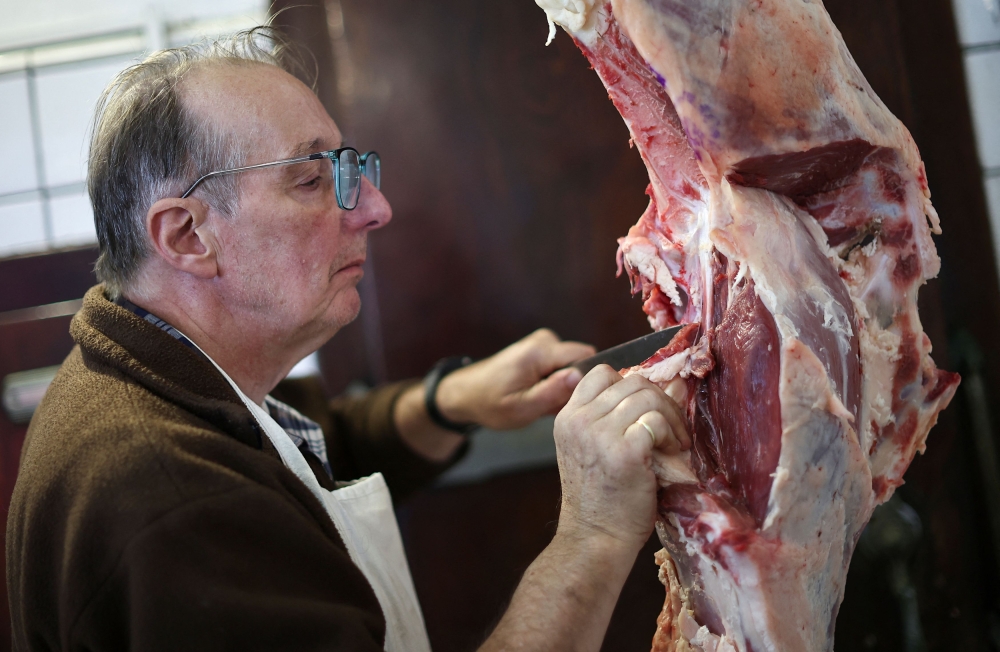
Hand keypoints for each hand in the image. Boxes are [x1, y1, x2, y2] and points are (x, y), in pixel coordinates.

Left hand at [434, 329, 594, 430]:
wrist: (468, 393)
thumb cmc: (490, 403)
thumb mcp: (522, 408)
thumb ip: (552, 393)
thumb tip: (580, 377)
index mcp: (539, 351)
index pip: (585, 357)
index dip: (585, 381)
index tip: (568, 401)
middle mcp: (544, 340)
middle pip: (580, 363)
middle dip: (571, 387)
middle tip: (548, 406)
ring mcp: (543, 343)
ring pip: (572, 367)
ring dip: (561, 388)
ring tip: (539, 402)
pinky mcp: (541, 349)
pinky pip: (562, 367)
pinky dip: (553, 384)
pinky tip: (536, 395)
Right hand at [553, 366, 689, 552]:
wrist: (594, 541)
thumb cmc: (600, 501)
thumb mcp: (590, 451)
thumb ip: (609, 420)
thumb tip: (663, 387)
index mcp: (567, 418)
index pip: (601, 373)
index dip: (630, 386)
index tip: (645, 411)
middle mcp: (579, 420)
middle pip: (631, 381)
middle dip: (660, 401)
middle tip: (671, 428)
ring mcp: (599, 433)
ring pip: (648, 396)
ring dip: (670, 417)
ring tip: (675, 442)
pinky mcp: (625, 450)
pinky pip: (657, 420)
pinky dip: (672, 434)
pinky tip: (673, 453)